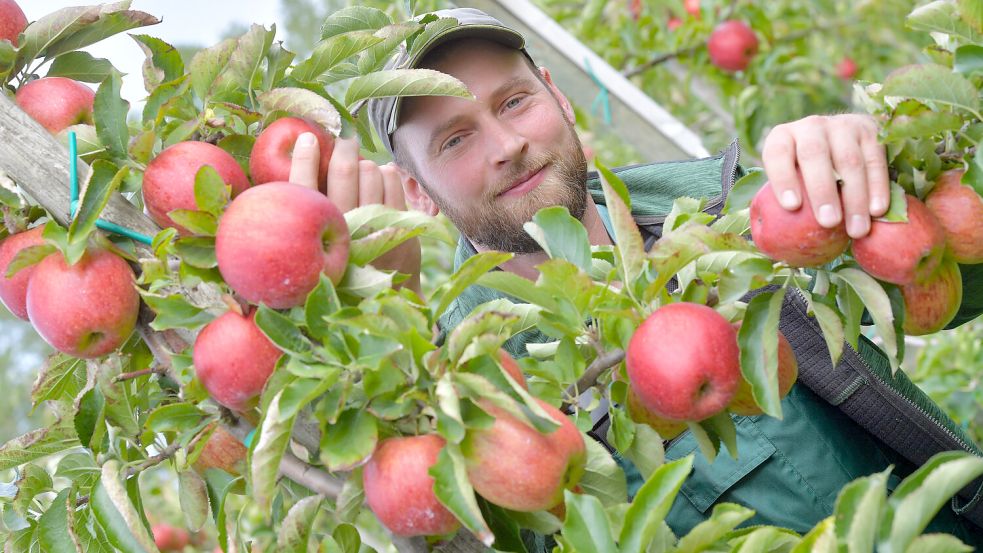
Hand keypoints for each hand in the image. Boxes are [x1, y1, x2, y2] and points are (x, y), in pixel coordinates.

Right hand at [289, 133, 421, 294]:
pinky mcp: (400, 223)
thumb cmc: (343, 258)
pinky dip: (384, 172)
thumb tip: (304, 157)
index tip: (307, 139)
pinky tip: (379, 181)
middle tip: (344, 141)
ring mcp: (377, 226)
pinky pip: (391, 177)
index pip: (303, 188)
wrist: (386, 292)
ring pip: (370, 170)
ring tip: (361, 173)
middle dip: (344, 146)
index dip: (304, 158)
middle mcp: (347, 229)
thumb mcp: (316, 243)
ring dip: (365, 165)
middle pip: (344, 169)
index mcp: (316, 235)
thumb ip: (306, 210)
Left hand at [761, 114, 889, 238]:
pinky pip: (876, 160)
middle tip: (828, 222)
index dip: (783, 178)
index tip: (791, 206)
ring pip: (849, 161)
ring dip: (854, 198)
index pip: (777, 153)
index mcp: (783, 137)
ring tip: (856, 230)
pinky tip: (877, 211)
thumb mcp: (789, 180)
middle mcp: (810, 126)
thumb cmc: (805, 175)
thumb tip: (774, 246)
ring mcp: (842, 125)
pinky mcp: (870, 130)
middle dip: (822, 190)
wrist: (841, 141)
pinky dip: (878, 187)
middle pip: (814, 155)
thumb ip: (782, 203)